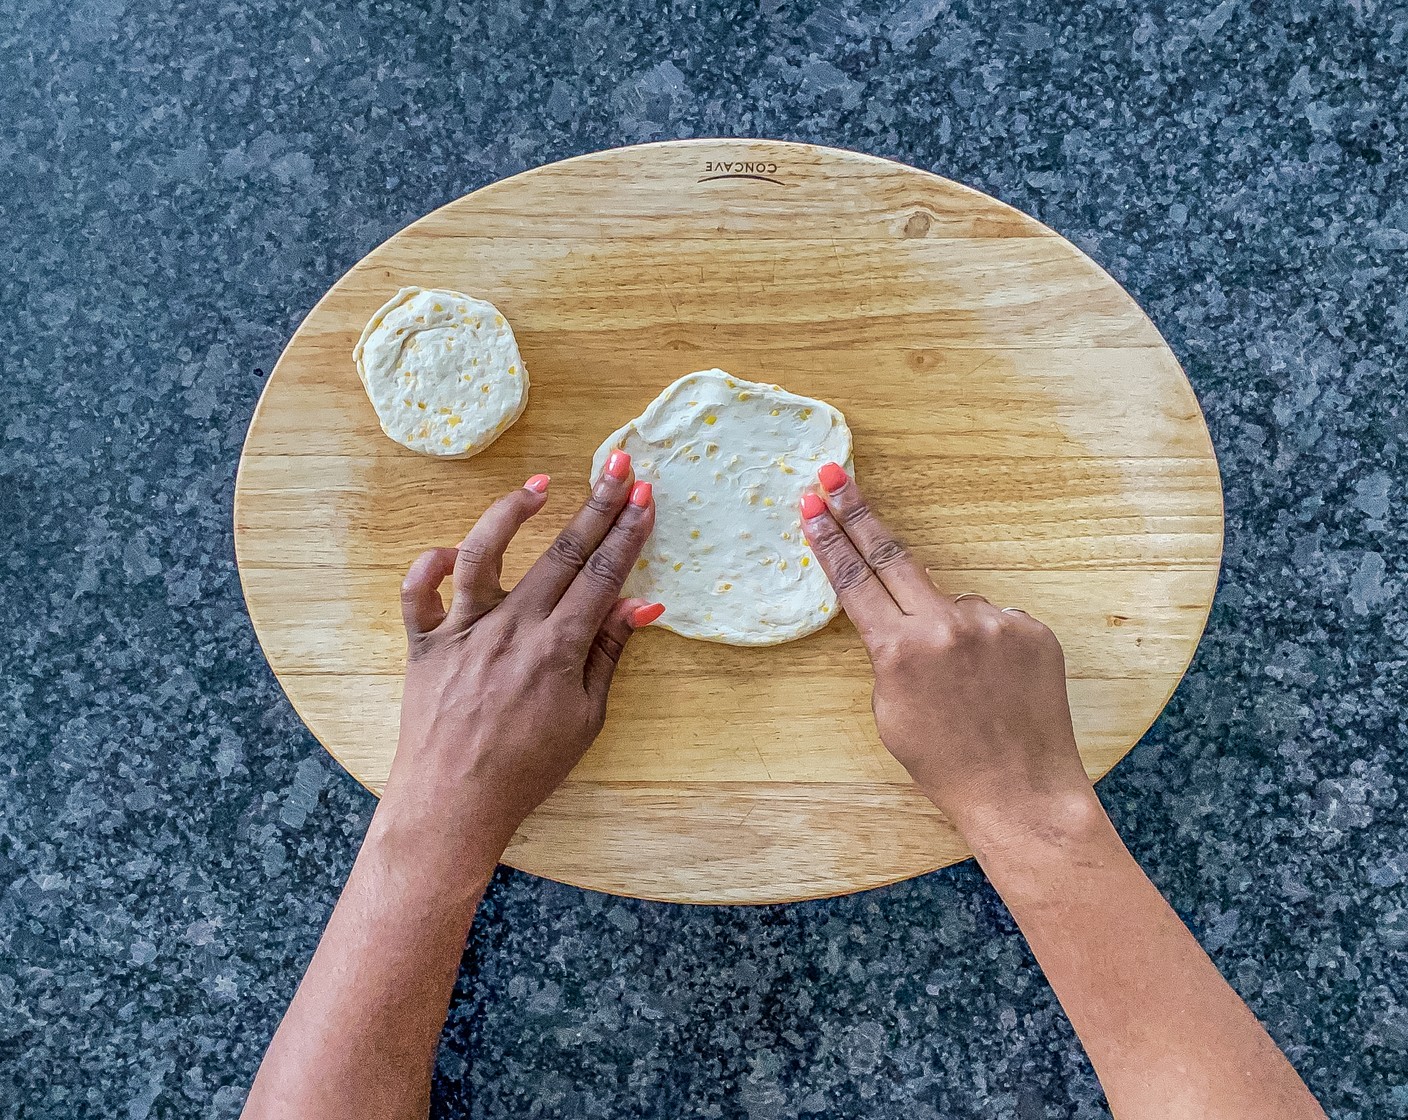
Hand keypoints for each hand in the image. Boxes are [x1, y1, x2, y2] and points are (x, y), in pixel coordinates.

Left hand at [379, 452, 662, 869]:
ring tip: (539, 486)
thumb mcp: (586, 719)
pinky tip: (454, 548)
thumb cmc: (527, 769)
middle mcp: (511, 628)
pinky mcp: (424, 643)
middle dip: (595, 506)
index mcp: (557, 649)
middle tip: (617, 466)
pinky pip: (418, 593)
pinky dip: (430, 564)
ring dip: (512, 513)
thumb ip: (609, 654)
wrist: (453, 803)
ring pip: (485, 553)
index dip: (627, 533)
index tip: (645, 496)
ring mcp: (463, 631)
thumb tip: (641, 604)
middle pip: (560, 553)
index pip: (602, 576)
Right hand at [799, 464, 1093, 839]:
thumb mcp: (890, 710)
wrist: (1021, 791)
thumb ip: (889, 652)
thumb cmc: (945, 762)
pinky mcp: (1032, 629)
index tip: (812, 505)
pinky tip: (995, 683)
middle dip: (858, 512)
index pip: (854, 581)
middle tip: (835, 474)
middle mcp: (947, 627)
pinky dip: (987, 642)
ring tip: (967, 685)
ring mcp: (994, 623)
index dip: (829, 539)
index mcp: (900, 651)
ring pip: (954, 603)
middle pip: (893, 555)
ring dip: (947, 627)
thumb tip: (899, 615)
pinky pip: (995, 620)